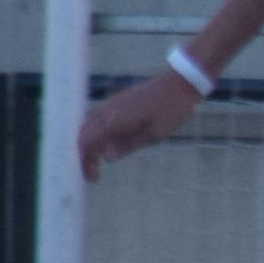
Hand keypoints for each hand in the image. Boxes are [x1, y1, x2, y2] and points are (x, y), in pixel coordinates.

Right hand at [78, 70, 198, 179]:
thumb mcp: (154, 134)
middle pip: (83, 135)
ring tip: (98, 161)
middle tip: (94, 173)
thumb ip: (128, 145)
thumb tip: (107, 158)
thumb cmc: (171, 110)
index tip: (92, 178)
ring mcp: (111, 103)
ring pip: (88, 126)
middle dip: (84, 155)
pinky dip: (95, 133)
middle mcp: (107, 110)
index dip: (85, 161)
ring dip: (89, 144)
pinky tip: (106, 144)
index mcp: (114, 120)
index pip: (87, 143)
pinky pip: (97, 118)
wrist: (179, 84)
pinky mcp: (117, 100)